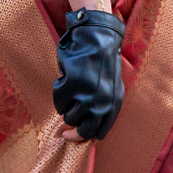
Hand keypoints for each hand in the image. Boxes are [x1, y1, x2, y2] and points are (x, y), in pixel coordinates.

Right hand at [53, 8, 125, 141]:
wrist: (96, 38)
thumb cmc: (101, 62)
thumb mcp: (111, 87)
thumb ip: (103, 107)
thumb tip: (88, 124)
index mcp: (113, 104)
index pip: (98, 132)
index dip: (85, 135)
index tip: (76, 133)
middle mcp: (101, 103)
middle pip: (83, 131)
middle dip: (72, 132)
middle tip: (64, 132)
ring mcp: (86, 95)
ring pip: (69, 117)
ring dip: (66, 108)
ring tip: (70, 93)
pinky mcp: (72, 85)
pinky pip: (59, 102)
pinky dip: (59, 94)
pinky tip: (64, 81)